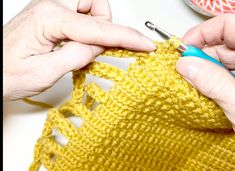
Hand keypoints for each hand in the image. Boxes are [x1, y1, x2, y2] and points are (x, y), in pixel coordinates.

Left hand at [3, 0, 154, 100]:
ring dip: (94, 28)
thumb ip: (77, 55)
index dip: (126, 37)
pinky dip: (86, 30)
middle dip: (103, 25)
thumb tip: (99, 46)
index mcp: (48, 18)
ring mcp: (50, 10)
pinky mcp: (51, 17)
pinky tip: (76, 45)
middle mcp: (49, 7)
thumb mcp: (45, 73)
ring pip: (89, 7)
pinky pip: (79, 15)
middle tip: (94, 48)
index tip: (145, 44)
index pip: (98, 28)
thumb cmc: (7, 74)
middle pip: (95, 3)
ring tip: (81, 49)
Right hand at [176, 14, 234, 130]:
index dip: (204, 32)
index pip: (229, 25)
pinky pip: (222, 74)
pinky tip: (206, 91)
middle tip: (185, 70)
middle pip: (222, 43)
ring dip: (204, 70)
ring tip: (194, 84)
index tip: (184, 48)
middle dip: (200, 55)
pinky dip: (210, 80)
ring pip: (221, 60)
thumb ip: (214, 82)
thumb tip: (186, 64)